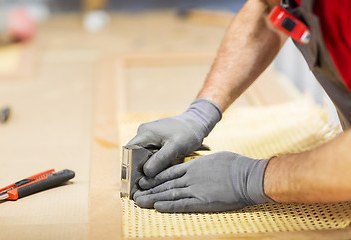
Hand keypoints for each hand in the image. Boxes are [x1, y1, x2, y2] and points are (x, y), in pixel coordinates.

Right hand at [127, 99, 220, 176]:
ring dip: (148, 166)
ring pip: (142, 156)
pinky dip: (154, 162)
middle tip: (146, 184)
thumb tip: (146, 172)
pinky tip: (161, 171)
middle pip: (134, 155)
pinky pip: (150, 154)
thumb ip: (161, 159)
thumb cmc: (188, 133)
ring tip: (154, 179)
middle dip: (139, 169)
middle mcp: (143, 133)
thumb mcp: (176, 146)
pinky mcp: (155, 140)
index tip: (136, 181)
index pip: (129, 152)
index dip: (130, 166)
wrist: (197, 123)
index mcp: (145, 132)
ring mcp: (148, 136)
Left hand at [133, 151, 273, 212]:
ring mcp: (196, 189)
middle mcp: (190, 177)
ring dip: (154, 198)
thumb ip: (202, 163)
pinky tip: (157, 207)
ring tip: (140, 202)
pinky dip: (169, 205)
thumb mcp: (215, 158)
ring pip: (170, 193)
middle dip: (149, 189)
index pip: (169, 171)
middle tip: (135, 194)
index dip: (155, 177)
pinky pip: (182, 204)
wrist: (247, 176)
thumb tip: (198, 165)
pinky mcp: (203, 201)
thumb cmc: (234, 165)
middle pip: (165, 183)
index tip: (144, 180)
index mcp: (194, 165)